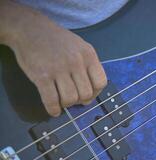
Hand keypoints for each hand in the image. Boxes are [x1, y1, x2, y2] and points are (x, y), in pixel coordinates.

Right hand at [0, 1, 106, 116]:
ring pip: (70, 99)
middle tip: (74, 98)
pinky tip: (53, 110)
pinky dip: (53, 110)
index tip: (88, 95)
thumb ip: (89, 65)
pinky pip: (51, 100)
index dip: (96, 93)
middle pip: (86, 94)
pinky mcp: (41, 76)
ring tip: (62, 101)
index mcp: (88, 55)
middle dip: (80, 101)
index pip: (101, 82)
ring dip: (67, 105)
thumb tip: (93, 90)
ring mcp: (58, 69)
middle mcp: (76, 62)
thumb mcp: (80, 46)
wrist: (30, 29)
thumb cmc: (58, 40)